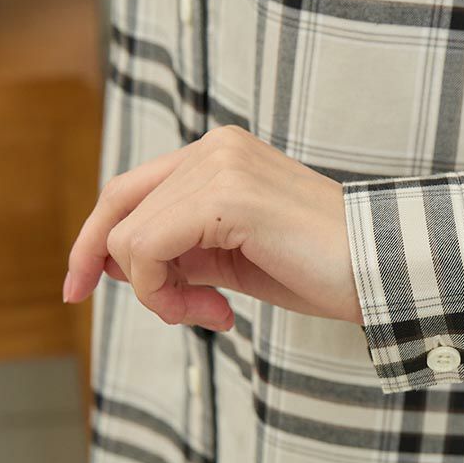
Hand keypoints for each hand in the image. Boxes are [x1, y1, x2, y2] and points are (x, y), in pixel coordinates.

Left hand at [62, 125, 363, 331]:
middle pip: (117, 210)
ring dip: (158, 293)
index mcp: (220, 153)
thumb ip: (182, 249)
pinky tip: (218, 310)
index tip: (80, 288)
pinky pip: (146, 251)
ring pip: (128, 239)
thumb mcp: (234, 256)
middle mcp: (214, 147)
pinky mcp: (226, 197)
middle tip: (168, 315)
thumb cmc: (321, 269)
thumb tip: (118, 266)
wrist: (383, 272)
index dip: (92, 241)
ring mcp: (219, 166)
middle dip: (116, 273)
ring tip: (214, 312)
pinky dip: (163, 294)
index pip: (128, 190)